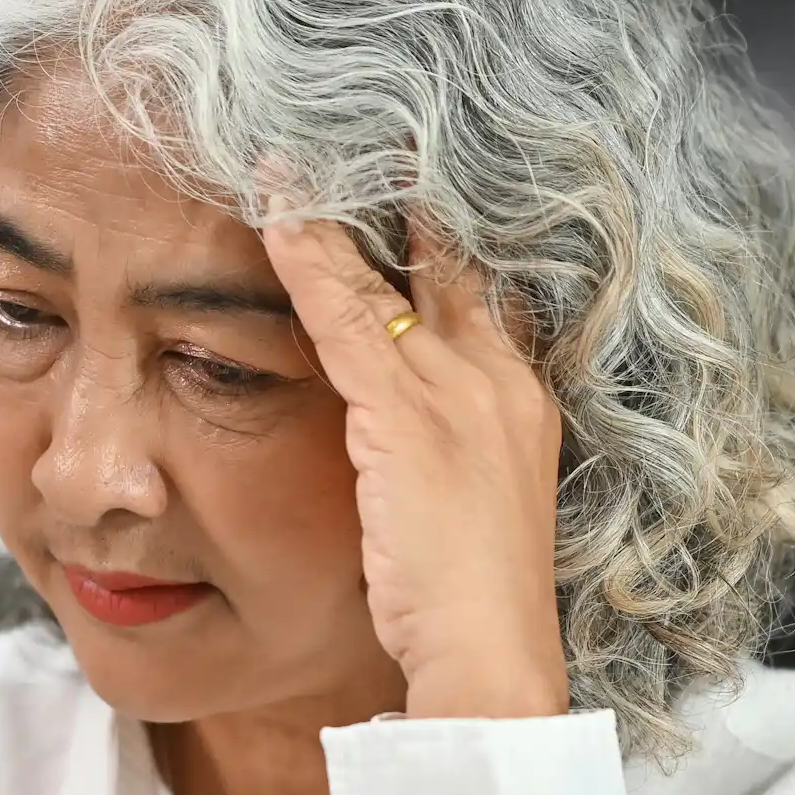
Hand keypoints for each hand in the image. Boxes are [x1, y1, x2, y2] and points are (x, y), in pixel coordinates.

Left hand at [260, 208, 568, 721]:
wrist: (493, 655)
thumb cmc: (469, 605)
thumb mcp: (460, 511)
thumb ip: (433, 461)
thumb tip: (392, 450)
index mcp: (520, 402)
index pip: (478, 294)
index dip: (436, 239)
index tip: (398, 185)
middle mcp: (499, 381)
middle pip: (441, 266)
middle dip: (392, 203)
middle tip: (342, 140)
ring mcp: (458, 394)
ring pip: (384, 283)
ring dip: (331, 219)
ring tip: (284, 164)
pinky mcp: (408, 418)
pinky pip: (347, 320)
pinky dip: (309, 263)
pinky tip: (274, 217)